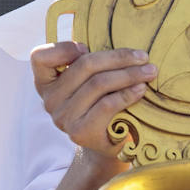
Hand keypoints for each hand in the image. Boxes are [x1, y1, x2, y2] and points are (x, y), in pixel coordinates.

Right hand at [31, 43, 156, 152]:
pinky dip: (128, 93)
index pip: (40, 57)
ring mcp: (63, 118)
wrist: (108, 143)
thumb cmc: (101, 102)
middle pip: (84, 66)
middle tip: (144, 57)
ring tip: (149, 72)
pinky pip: (107, 104)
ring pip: (99, 84)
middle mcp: (50, 100)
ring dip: (129, 74)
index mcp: (46, 83)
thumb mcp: (90, 80)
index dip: (63, 48)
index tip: (86, 47)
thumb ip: (91, 63)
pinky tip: (141, 89)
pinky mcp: (80, 132)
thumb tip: (122, 52)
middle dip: (118, 58)